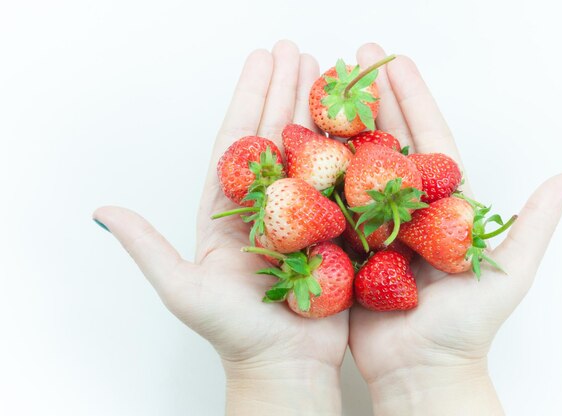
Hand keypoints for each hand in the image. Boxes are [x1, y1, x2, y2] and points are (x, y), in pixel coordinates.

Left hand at [93, 40, 344, 415]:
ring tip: (331, 74)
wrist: (284, 367)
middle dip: (287, 91)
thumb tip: (102, 211)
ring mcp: (304, 216)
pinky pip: (345, 185)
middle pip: (278, 137)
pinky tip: (361, 124)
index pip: (240, 142)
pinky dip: (352, 153)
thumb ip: (147, 246)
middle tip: (300, 51)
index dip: (250, 98)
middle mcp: (267, 207)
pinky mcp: (336, 231)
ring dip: (320, 113)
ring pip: (312, 154)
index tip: (263, 61)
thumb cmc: (234, 334)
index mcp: (230, 211)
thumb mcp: (183, 288)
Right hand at [347, 43, 561, 414]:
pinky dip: (311, 177)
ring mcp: (370, 226)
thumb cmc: (466, 328)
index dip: (411, 99)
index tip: (393, 63)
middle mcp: (403, 209)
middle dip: (368, 101)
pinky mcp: (343, 247)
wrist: (421, 371)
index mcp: (441, 205)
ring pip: (350, 169)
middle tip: (347, 61)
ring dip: (335, 130)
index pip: (427, 139)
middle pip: (384, 145)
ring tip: (316, 92)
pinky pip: (325, 207)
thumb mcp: (507, 272)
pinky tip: (296, 148)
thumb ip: (532, 223)